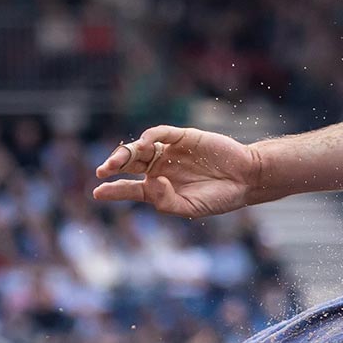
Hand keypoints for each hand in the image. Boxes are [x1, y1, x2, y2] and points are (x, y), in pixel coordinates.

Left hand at [92, 126, 263, 216]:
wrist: (245, 179)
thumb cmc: (218, 198)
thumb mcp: (190, 209)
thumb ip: (167, 202)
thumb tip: (151, 182)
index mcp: (159, 188)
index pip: (130, 188)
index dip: (113, 190)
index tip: (97, 192)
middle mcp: (160, 167)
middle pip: (130, 164)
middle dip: (114, 166)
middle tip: (102, 171)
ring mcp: (170, 151)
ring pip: (140, 148)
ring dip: (126, 152)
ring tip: (116, 162)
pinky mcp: (182, 137)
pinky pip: (161, 134)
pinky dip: (150, 137)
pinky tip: (144, 144)